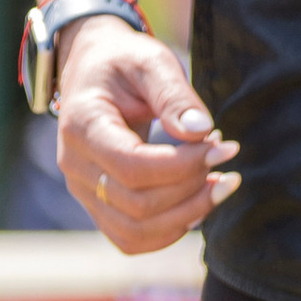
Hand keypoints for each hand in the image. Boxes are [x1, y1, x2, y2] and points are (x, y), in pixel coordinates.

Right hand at [54, 18, 239, 254]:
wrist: (92, 70)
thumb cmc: (124, 63)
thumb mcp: (151, 61)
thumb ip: (175, 95)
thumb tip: (202, 133)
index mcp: (82, 126)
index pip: (133, 167)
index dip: (184, 165)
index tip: (223, 145)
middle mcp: (74, 166)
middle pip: (138, 206)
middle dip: (193, 189)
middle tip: (226, 156)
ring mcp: (83, 191)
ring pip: (135, 232)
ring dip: (188, 215)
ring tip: (222, 183)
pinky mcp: (97, 206)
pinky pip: (132, 239)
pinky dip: (171, 230)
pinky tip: (199, 202)